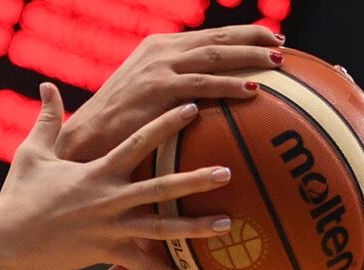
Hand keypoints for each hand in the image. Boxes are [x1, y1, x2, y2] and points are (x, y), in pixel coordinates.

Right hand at [0, 84, 228, 269]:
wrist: (4, 239)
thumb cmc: (17, 197)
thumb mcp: (31, 154)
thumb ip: (46, 120)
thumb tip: (45, 87)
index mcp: (97, 172)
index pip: (138, 142)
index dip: (166, 123)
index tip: (194, 107)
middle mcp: (109, 199)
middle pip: (161, 187)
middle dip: (196, 179)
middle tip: (228, 171)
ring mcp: (110, 228)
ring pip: (161, 228)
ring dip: (195, 227)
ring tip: (227, 224)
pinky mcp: (105, 253)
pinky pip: (144, 267)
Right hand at [58, 25, 284, 161]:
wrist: (81, 140)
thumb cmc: (111, 129)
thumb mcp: (138, 95)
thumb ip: (166, 87)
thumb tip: (199, 98)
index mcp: (156, 49)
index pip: (208, 36)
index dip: (243, 34)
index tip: (271, 39)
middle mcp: (158, 53)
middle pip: (217, 38)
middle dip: (254, 38)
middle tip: (282, 47)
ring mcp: (157, 69)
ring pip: (214, 55)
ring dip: (249, 57)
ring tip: (277, 63)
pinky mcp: (155, 90)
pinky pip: (202, 84)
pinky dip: (229, 84)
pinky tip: (252, 90)